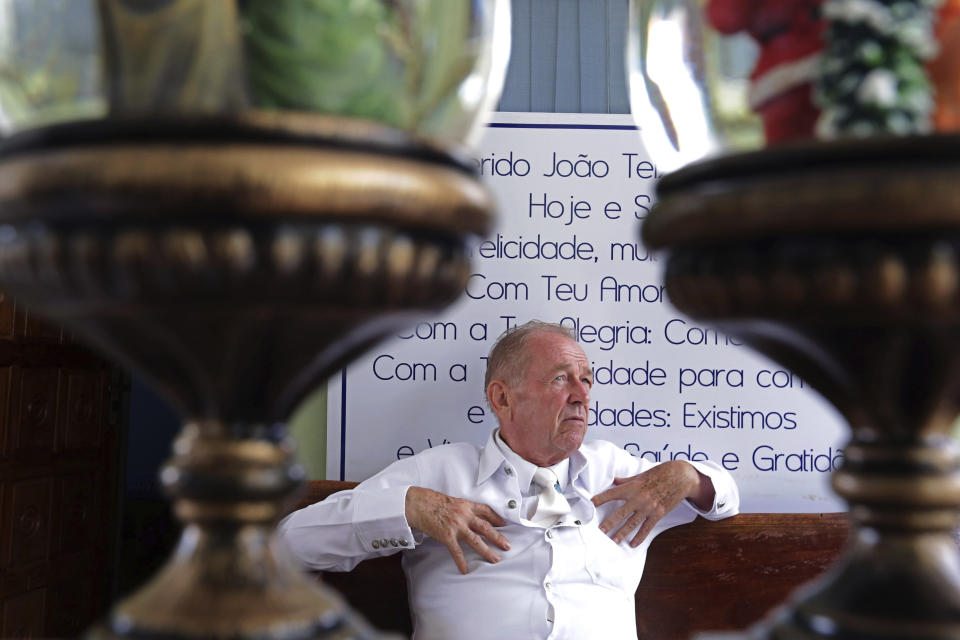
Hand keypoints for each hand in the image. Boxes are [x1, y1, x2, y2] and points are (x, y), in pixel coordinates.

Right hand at [405, 486, 510, 573]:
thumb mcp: (451, 501)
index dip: (497, 518)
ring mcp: (456, 526)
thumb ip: (462, 509)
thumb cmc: (431, 501)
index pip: (486, 511)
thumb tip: (470, 517)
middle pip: (485, 527)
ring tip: (495, 559)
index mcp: (466, 505)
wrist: (417, 504)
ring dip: (487, 551)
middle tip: (507, 546)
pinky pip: (456, 551)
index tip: (505, 524)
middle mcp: (464, 515)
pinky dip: (461, 561)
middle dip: (498, 537)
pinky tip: (465, 570)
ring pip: (476, 540)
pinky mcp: (446, 535)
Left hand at [591, 461, 709, 547]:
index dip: (600, 499)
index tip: (590, 504)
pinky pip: (647, 528)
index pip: (612, 493)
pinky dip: (640, 537)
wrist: (681, 476)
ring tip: (614, 540)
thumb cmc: (661, 473)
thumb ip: (626, 480)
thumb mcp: (641, 475)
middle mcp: (639, 497)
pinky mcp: (658, 513)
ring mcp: (649, 507)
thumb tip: (613, 481)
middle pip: (621, 512)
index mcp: (633, 486)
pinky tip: (633, 544)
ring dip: (622, 533)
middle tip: (600, 530)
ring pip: (633, 523)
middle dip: (609, 522)